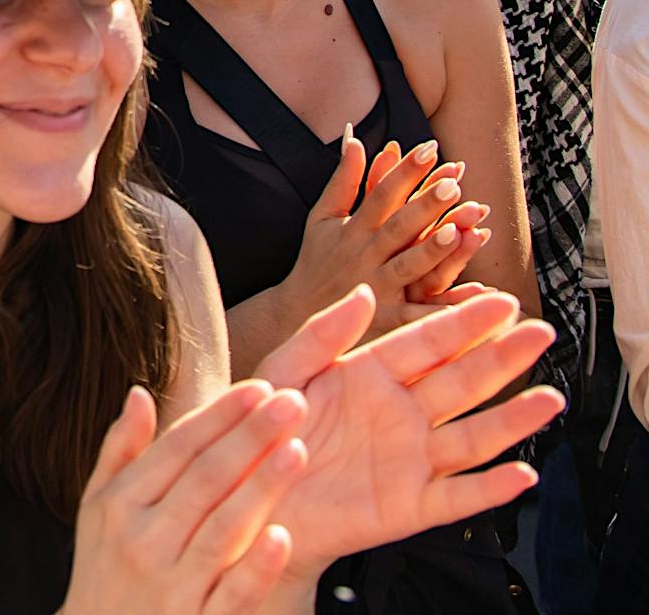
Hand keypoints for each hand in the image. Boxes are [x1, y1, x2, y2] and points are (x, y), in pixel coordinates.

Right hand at [60, 380, 306, 614]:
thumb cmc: (103, 571)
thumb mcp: (95, 508)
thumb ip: (119, 449)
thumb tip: (140, 392)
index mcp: (120, 505)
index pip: (177, 447)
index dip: (220, 415)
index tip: (258, 388)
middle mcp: (143, 541)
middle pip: (207, 478)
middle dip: (252, 436)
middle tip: (293, 401)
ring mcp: (171, 587)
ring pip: (224, 528)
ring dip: (263, 486)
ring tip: (298, 449)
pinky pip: (233, 594)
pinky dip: (258, 566)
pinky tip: (284, 536)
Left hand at [258, 287, 559, 574]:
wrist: (250, 491)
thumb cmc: (265, 426)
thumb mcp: (285, 369)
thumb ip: (323, 333)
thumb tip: (364, 292)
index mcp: (370, 374)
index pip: (427, 342)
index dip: (464, 322)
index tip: (501, 299)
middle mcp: (399, 414)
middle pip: (461, 381)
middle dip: (501, 357)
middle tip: (541, 332)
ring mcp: (409, 460)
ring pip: (472, 437)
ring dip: (512, 420)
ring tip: (549, 398)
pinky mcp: (408, 506)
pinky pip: (458, 498)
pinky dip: (491, 490)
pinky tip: (522, 475)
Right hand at [282, 136, 481, 336]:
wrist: (297, 315)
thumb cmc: (316, 261)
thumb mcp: (323, 216)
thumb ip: (343, 180)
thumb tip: (355, 139)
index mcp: (353, 229)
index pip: (381, 194)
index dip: (405, 171)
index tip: (430, 149)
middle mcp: (365, 255)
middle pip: (398, 227)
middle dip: (424, 205)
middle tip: (452, 184)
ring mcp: (375, 288)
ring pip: (408, 267)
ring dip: (432, 249)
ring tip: (460, 230)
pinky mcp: (386, 320)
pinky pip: (418, 315)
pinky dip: (445, 309)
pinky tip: (474, 297)